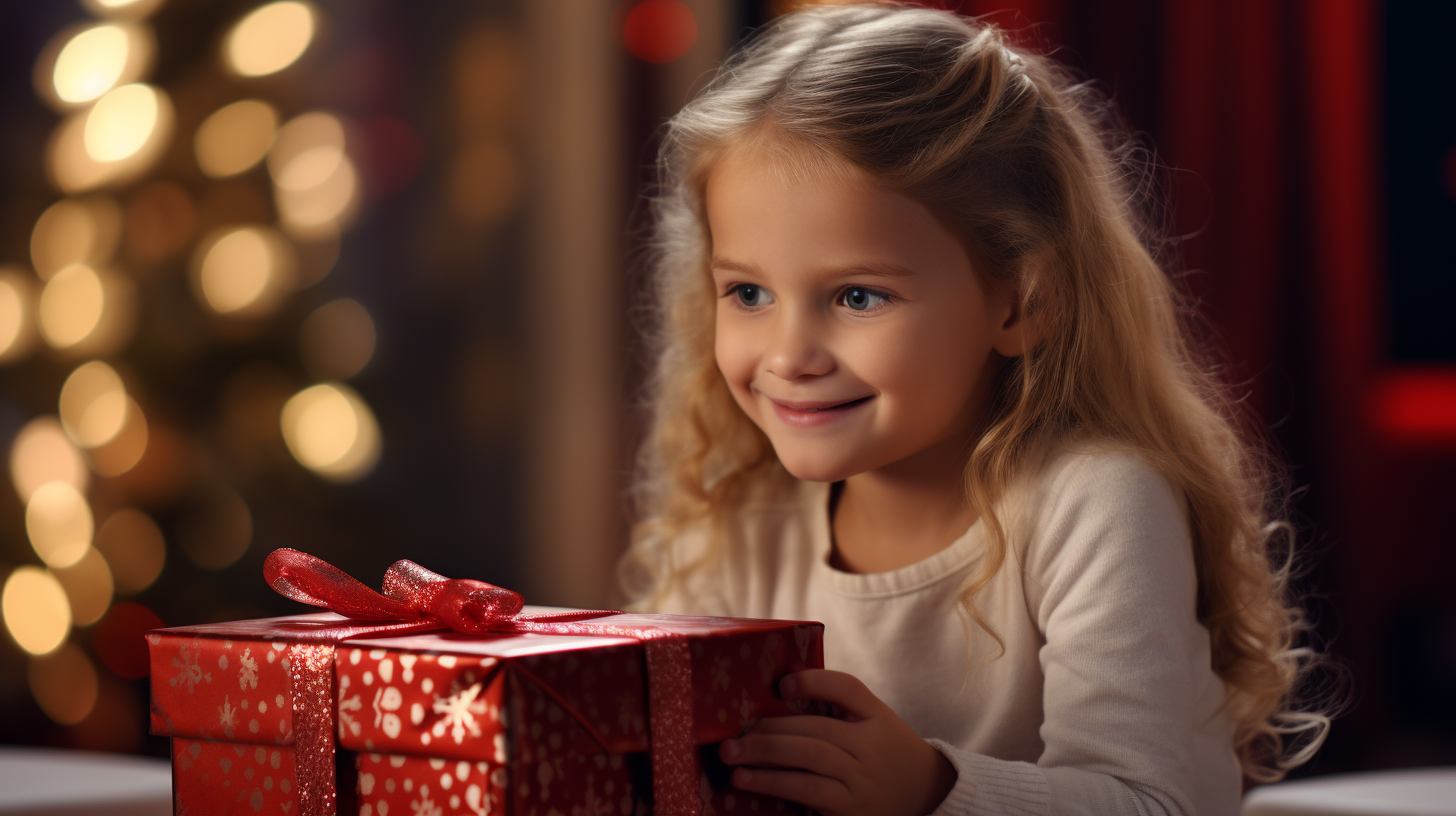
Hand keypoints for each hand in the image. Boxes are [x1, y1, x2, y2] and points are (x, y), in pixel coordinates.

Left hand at [718, 669, 956, 815]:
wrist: (925, 792)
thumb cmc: (884, 748)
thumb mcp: (872, 718)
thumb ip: (836, 700)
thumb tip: (780, 685)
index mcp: (875, 716)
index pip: (848, 689)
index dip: (814, 682)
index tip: (782, 684)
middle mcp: (870, 747)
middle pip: (817, 733)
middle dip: (771, 734)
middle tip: (733, 738)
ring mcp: (861, 781)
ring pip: (811, 767)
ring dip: (767, 764)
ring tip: (734, 764)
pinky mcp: (851, 810)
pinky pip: (811, 797)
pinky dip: (780, 789)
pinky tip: (755, 785)